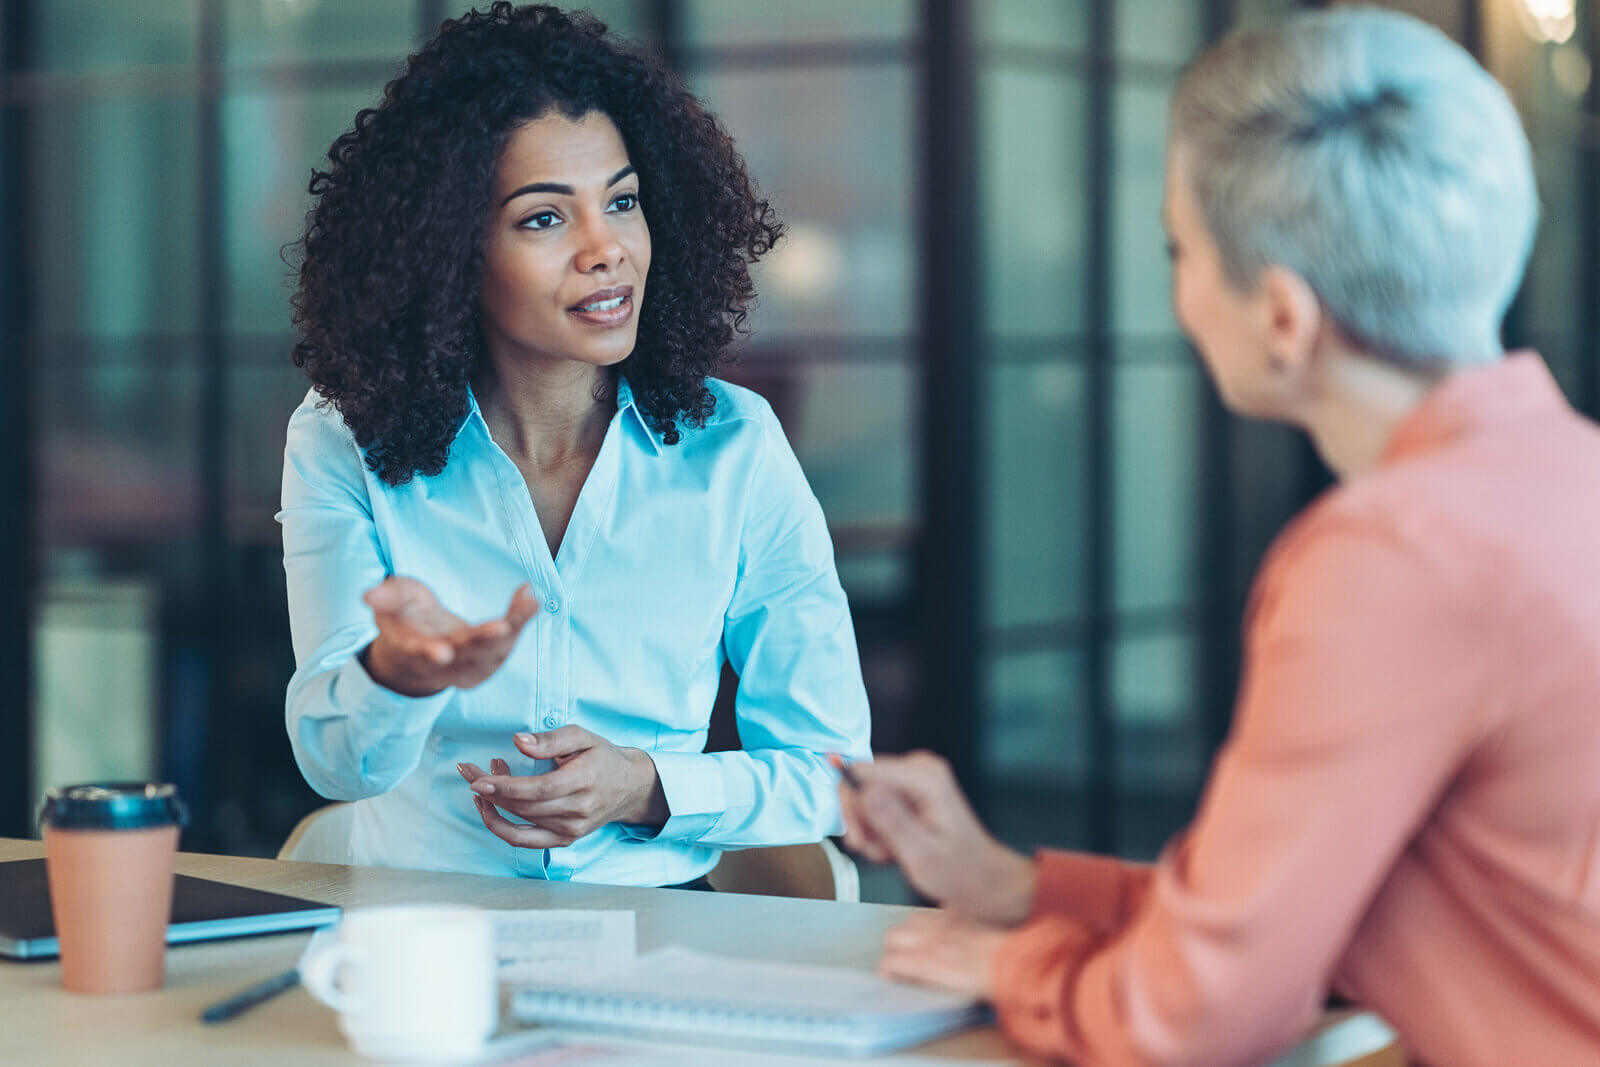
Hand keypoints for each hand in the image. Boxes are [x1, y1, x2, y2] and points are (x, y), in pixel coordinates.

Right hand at [360, 577, 538, 696]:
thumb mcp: (392, 603)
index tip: (441, 653)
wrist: (423, 647)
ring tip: (528, 602)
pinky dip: (521, 621)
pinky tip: (530, 598)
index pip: (421, 655)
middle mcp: (445, 665)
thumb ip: (386, 598)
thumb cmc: (406, 619)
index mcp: (414, 651)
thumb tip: (368, 594)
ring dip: (513, 628)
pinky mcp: (491, 660)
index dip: (429, 654)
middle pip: (466, 657)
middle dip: (484, 642)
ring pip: (494, 653)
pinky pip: (509, 643)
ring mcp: (471, 666)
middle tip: (502, 627)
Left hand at [458, 726, 668, 848]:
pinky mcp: (564, 840)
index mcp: (584, 781)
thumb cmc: (602, 757)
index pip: (538, 790)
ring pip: (520, 822)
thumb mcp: (582, 737)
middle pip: (524, 806)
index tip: (477, 779)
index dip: (505, 787)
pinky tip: (489, 809)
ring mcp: (570, 830)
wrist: (629, 787)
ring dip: (493, 804)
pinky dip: (502, 827)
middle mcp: (577, 811)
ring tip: (480, 783)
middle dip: (490, 790)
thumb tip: (517, 742)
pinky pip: (525, 841)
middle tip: (468, 771)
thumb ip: (550, 740)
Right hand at [839, 751, 1036, 925]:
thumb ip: (892, 821)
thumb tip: (863, 790)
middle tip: (876, 852)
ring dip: (870, 833)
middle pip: (859, 784)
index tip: (861, 839)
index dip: (854, 808)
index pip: (862, 772)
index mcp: (925, 777)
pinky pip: (874, 806)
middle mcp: (918, 768)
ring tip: (892, 853)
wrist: (980, 878)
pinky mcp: (907, 790)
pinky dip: (878, 832)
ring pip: (864, 799)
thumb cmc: (960, 871)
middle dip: (862, 823)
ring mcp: (912, 778)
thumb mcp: (922, 854)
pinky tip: (895, 848)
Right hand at [878, 911, 1007, 1000]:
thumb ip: (923, 978)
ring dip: (909, 931)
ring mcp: (944, 922)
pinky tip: (942, 929)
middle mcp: (932, 938)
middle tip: (902, 959)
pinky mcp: (959, 912)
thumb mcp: (949, 990)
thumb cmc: (986, 983)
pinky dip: (934, 919)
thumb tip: (906, 975)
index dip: (886, 970)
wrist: (1015, 964)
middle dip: (893, 948)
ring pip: (910, 920)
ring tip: (918, 943)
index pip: (890, 961)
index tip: (890, 976)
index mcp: (928, 961)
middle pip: (893, 935)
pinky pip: (936, 911)